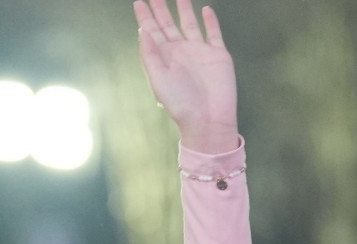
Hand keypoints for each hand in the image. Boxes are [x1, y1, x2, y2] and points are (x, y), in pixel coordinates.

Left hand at [134, 0, 237, 155]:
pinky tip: (206, 10)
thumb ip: (150, 54)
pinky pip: (214, 33)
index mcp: (165, 59)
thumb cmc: (182, 104)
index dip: (145, 17)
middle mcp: (181, 52)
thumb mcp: (159, 79)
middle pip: (168, 24)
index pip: (152, 32)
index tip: (139, 2)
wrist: (208, 119)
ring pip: (190, 24)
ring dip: (184, 9)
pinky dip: (211, 21)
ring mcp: (199, 52)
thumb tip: (143, 30)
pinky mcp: (217, 54)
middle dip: (160, 8)